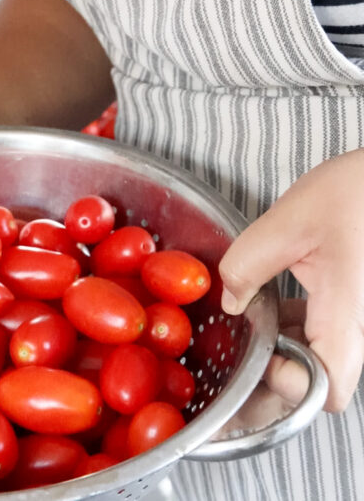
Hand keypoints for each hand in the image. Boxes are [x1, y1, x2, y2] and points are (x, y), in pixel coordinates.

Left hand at [219, 149, 363, 411]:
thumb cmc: (356, 192)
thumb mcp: (287, 222)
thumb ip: (247, 266)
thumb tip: (231, 302)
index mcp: (349, 313)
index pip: (326, 389)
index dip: (287, 384)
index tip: (257, 354)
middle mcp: (358, 327)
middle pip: (317, 385)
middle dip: (272, 380)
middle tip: (235, 359)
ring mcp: (356, 322)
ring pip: (320, 364)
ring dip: (283, 356)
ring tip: (251, 329)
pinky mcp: (352, 312)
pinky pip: (323, 341)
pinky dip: (296, 336)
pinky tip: (273, 312)